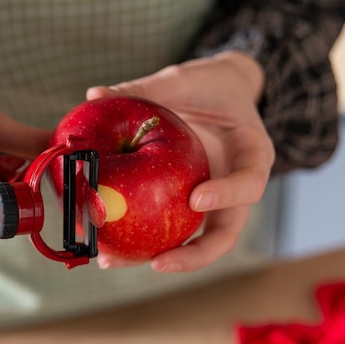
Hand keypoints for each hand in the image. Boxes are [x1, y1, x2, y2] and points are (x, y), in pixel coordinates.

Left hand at [87, 51, 274, 271]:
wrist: (221, 93)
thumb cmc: (207, 86)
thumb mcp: (182, 80)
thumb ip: (144, 89)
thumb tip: (92, 92)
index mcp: (251, 152)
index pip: (250, 181)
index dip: (227, 194)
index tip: (196, 199)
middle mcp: (236, 185)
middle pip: (226, 232)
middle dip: (195, 255)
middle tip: (159, 262)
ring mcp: (216, 201)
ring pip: (196, 241)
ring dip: (161, 258)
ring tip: (115, 261)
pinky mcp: (192, 206)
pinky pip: (172, 228)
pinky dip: (144, 240)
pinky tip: (108, 248)